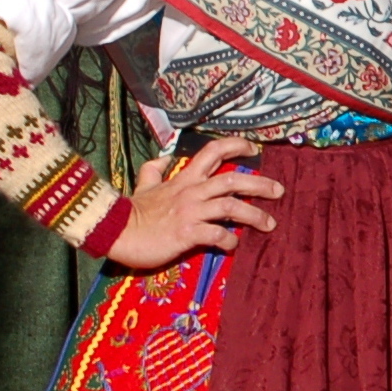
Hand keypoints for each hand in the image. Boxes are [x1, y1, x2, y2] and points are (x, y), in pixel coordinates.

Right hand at [107, 136, 282, 268]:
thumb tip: (164, 157)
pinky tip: (233, 245)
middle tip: (279, 191)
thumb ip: (155, 170)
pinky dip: (229, 240)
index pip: (213, 152)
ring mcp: (190, 212)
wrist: (112, 230)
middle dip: (260, 184)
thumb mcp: (143, 184)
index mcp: (183, 179)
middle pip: (232, 180)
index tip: (253, 148)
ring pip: (231, 206)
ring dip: (254, 215)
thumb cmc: (131, 212)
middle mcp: (191, 192)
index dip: (235, 146)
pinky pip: (216, 234)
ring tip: (269, 224)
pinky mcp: (186, 233)